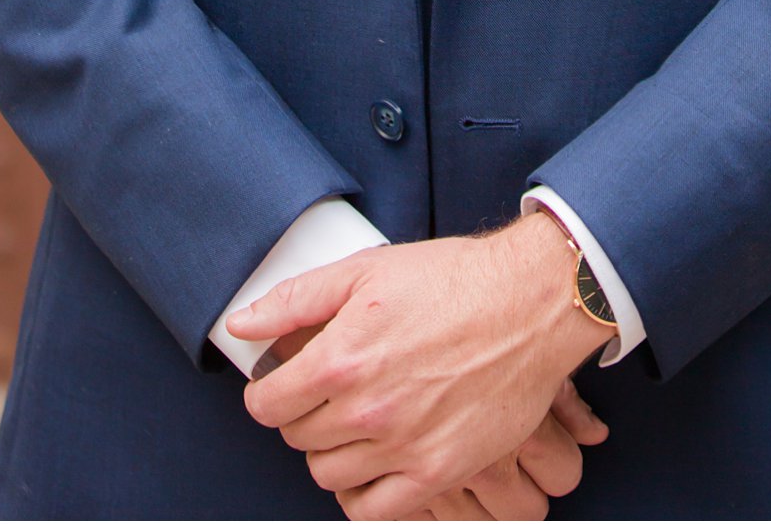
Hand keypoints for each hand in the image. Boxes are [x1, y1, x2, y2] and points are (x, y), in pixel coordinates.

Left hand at [226, 216, 607, 517]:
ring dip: (334, 450)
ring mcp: (402, 447)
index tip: (284, 385)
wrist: (529, 303)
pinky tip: (376, 461)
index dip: (270, 392)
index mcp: (340, 359)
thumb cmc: (451, 280)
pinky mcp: (438, 472)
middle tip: (332, 392)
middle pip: (298, 439)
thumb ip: (295, 301)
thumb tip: (242, 324)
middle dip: (306, 415)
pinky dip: (364, 492)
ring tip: (358, 420)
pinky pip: (373, 510)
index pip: (267, 406)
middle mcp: (365, 410)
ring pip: (329, 475)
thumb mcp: (365, 270)